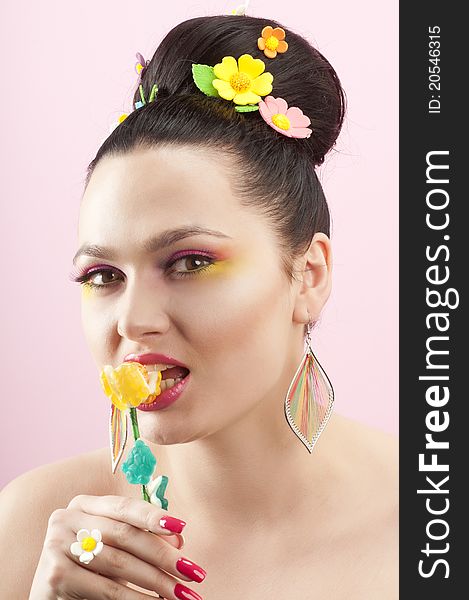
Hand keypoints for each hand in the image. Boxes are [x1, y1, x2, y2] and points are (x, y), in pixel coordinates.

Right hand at [29, 494, 205, 599]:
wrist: (51, 598)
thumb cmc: (88, 570)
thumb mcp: (112, 548)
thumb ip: (141, 537)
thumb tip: (179, 538)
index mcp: (84, 505)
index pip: (124, 506)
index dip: (153, 516)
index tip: (182, 527)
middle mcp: (67, 519)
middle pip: (126, 535)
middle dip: (164, 556)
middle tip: (193, 572)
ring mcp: (57, 545)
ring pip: (120, 564)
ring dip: (157, 581)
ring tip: (181, 594)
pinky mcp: (55, 575)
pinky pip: (107, 589)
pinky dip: (137, 599)